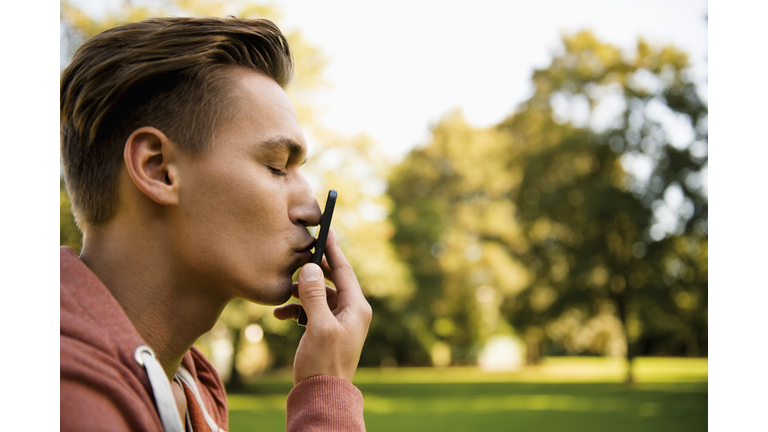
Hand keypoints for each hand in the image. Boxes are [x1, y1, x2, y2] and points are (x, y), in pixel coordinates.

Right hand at [273, 228, 371, 383]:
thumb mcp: (318, 327)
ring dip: (301, 291)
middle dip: (312, 269)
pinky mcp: (327, 331)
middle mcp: (351, 311)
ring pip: (319, 294)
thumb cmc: (324, 364)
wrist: (322, 396)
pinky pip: (312, 310)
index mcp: (356, 307)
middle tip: (296, 256)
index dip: (332, 249)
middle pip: (331, 279)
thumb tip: (310, 267)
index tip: (324, 229)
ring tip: (283, 291)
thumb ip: (313, 295)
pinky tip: (280, 313)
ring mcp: (339, 321)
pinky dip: (297, 309)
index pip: (344, 269)